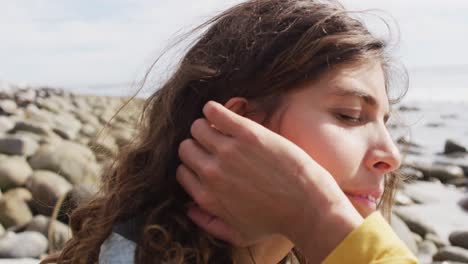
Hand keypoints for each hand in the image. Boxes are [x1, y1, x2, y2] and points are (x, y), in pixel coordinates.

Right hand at [177, 101, 358, 246]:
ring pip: (198, 127)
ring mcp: (227, 151)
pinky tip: (220, 112)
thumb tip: (189, 209)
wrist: (307, 207)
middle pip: (186, 147)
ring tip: (221, 128)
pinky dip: (213, 109)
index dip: (195, 164)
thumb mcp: (239, 234)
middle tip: (215, 143)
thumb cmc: (276, 221)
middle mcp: (211, 173)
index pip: (183, 170)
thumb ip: (209, 223)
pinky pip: (214, 111)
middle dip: (198, 145)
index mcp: (207, 197)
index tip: (207, 160)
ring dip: (206, 126)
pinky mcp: (246, 133)